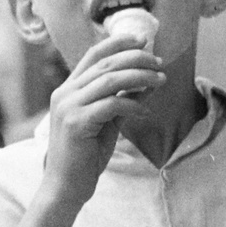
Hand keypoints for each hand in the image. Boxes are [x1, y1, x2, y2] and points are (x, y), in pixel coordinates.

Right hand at [43, 32, 163, 206]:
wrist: (66, 186)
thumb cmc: (86, 155)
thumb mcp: (107, 121)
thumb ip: (122, 99)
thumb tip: (149, 81)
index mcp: (68, 89)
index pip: (93, 55)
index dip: (118, 43)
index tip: (143, 40)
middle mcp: (65, 93)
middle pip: (105, 64)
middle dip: (136, 59)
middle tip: (159, 62)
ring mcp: (68, 107)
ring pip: (109, 80)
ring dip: (139, 77)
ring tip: (161, 79)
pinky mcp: (77, 123)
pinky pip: (111, 105)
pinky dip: (132, 105)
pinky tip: (145, 112)